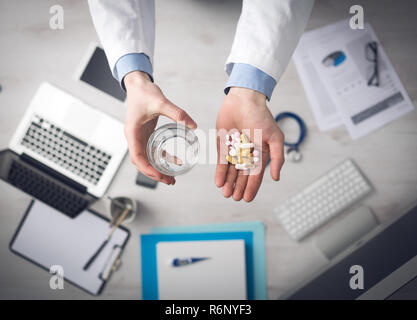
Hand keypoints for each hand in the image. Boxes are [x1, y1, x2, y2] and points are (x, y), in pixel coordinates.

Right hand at [124, 71, 196, 184]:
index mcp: (132, 133)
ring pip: (147, 159)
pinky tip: (174, 162)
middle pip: (141, 162)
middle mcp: (134, 138)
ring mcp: (140, 137)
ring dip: (158, 169)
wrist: (138, 84)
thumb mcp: (161, 102)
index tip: (160, 175)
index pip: (137, 157)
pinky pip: (153, 151)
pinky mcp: (146, 134)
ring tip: (171, 178)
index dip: (147, 168)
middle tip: (169, 181)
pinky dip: (162, 158)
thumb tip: (193, 125)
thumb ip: (177, 113)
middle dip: (154, 173)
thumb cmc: (144, 92)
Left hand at [215, 87, 284, 201]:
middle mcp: (247, 155)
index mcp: (261, 154)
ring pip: (231, 172)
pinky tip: (219, 182)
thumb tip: (276, 177)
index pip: (256, 175)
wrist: (243, 100)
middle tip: (235, 198)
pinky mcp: (223, 145)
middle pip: (242, 176)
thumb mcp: (274, 137)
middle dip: (239, 187)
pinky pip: (221, 162)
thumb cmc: (261, 117)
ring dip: (229, 183)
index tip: (248, 198)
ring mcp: (234, 151)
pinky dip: (220, 172)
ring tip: (226, 193)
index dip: (252, 187)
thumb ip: (277, 157)